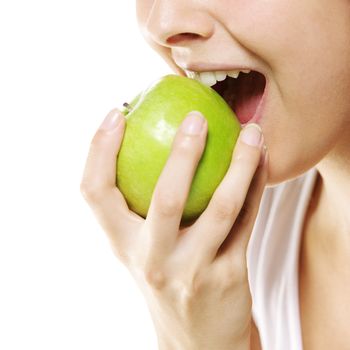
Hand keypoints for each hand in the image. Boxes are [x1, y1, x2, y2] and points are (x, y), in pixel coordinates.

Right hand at [80, 109, 267, 349]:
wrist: (195, 338)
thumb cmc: (164, 276)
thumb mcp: (141, 246)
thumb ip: (140, 205)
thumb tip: (147, 140)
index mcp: (122, 244)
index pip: (95, 193)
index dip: (99, 150)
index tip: (117, 114)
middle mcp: (153, 259)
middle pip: (165, 199)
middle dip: (182, 153)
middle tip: (198, 116)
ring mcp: (192, 271)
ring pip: (221, 207)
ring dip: (240, 164)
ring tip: (252, 132)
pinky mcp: (229, 276)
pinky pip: (246, 220)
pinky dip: (255, 185)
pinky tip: (261, 160)